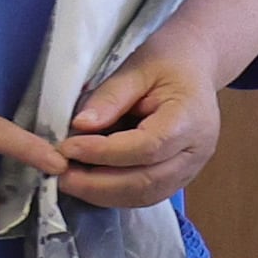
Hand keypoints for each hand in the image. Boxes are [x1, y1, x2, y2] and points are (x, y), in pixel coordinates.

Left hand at [58, 45, 224, 210]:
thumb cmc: (167, 62)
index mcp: (190, 118)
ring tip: (69, 181)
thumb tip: (81, 126)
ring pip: (146, 195)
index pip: (146, 147)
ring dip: (103, 194)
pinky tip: (89, 184)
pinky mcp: (179, 177)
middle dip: (98, 184)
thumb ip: (110, 97)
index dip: (104, 152)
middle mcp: (196, 151)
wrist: (194, 67)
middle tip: (60, 174)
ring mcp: (191, 168)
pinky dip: (115, 194)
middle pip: (147, 180)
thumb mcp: (136, 68)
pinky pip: (147, 194)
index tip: (67, 147)